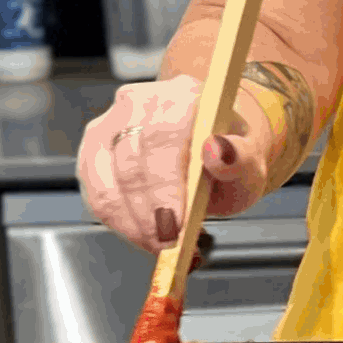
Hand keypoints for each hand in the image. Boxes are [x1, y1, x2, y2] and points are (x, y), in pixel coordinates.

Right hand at [72, 74, 281, 250]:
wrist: (211, 148)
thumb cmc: (229, 157)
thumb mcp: (248, 163)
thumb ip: (238, 159)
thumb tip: (218, 152)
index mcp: (184, 96)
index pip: (162, 138)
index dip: (163, 187)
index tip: (174, 227)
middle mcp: (142, 102)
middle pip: (130, 161)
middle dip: (147, 212)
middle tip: (168, 246)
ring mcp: (112, 122)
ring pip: (105, 178)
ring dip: (130, 221)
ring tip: (159, 244)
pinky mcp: (94, 148)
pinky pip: (95, 190)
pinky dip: (117, 220)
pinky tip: (142, 234)